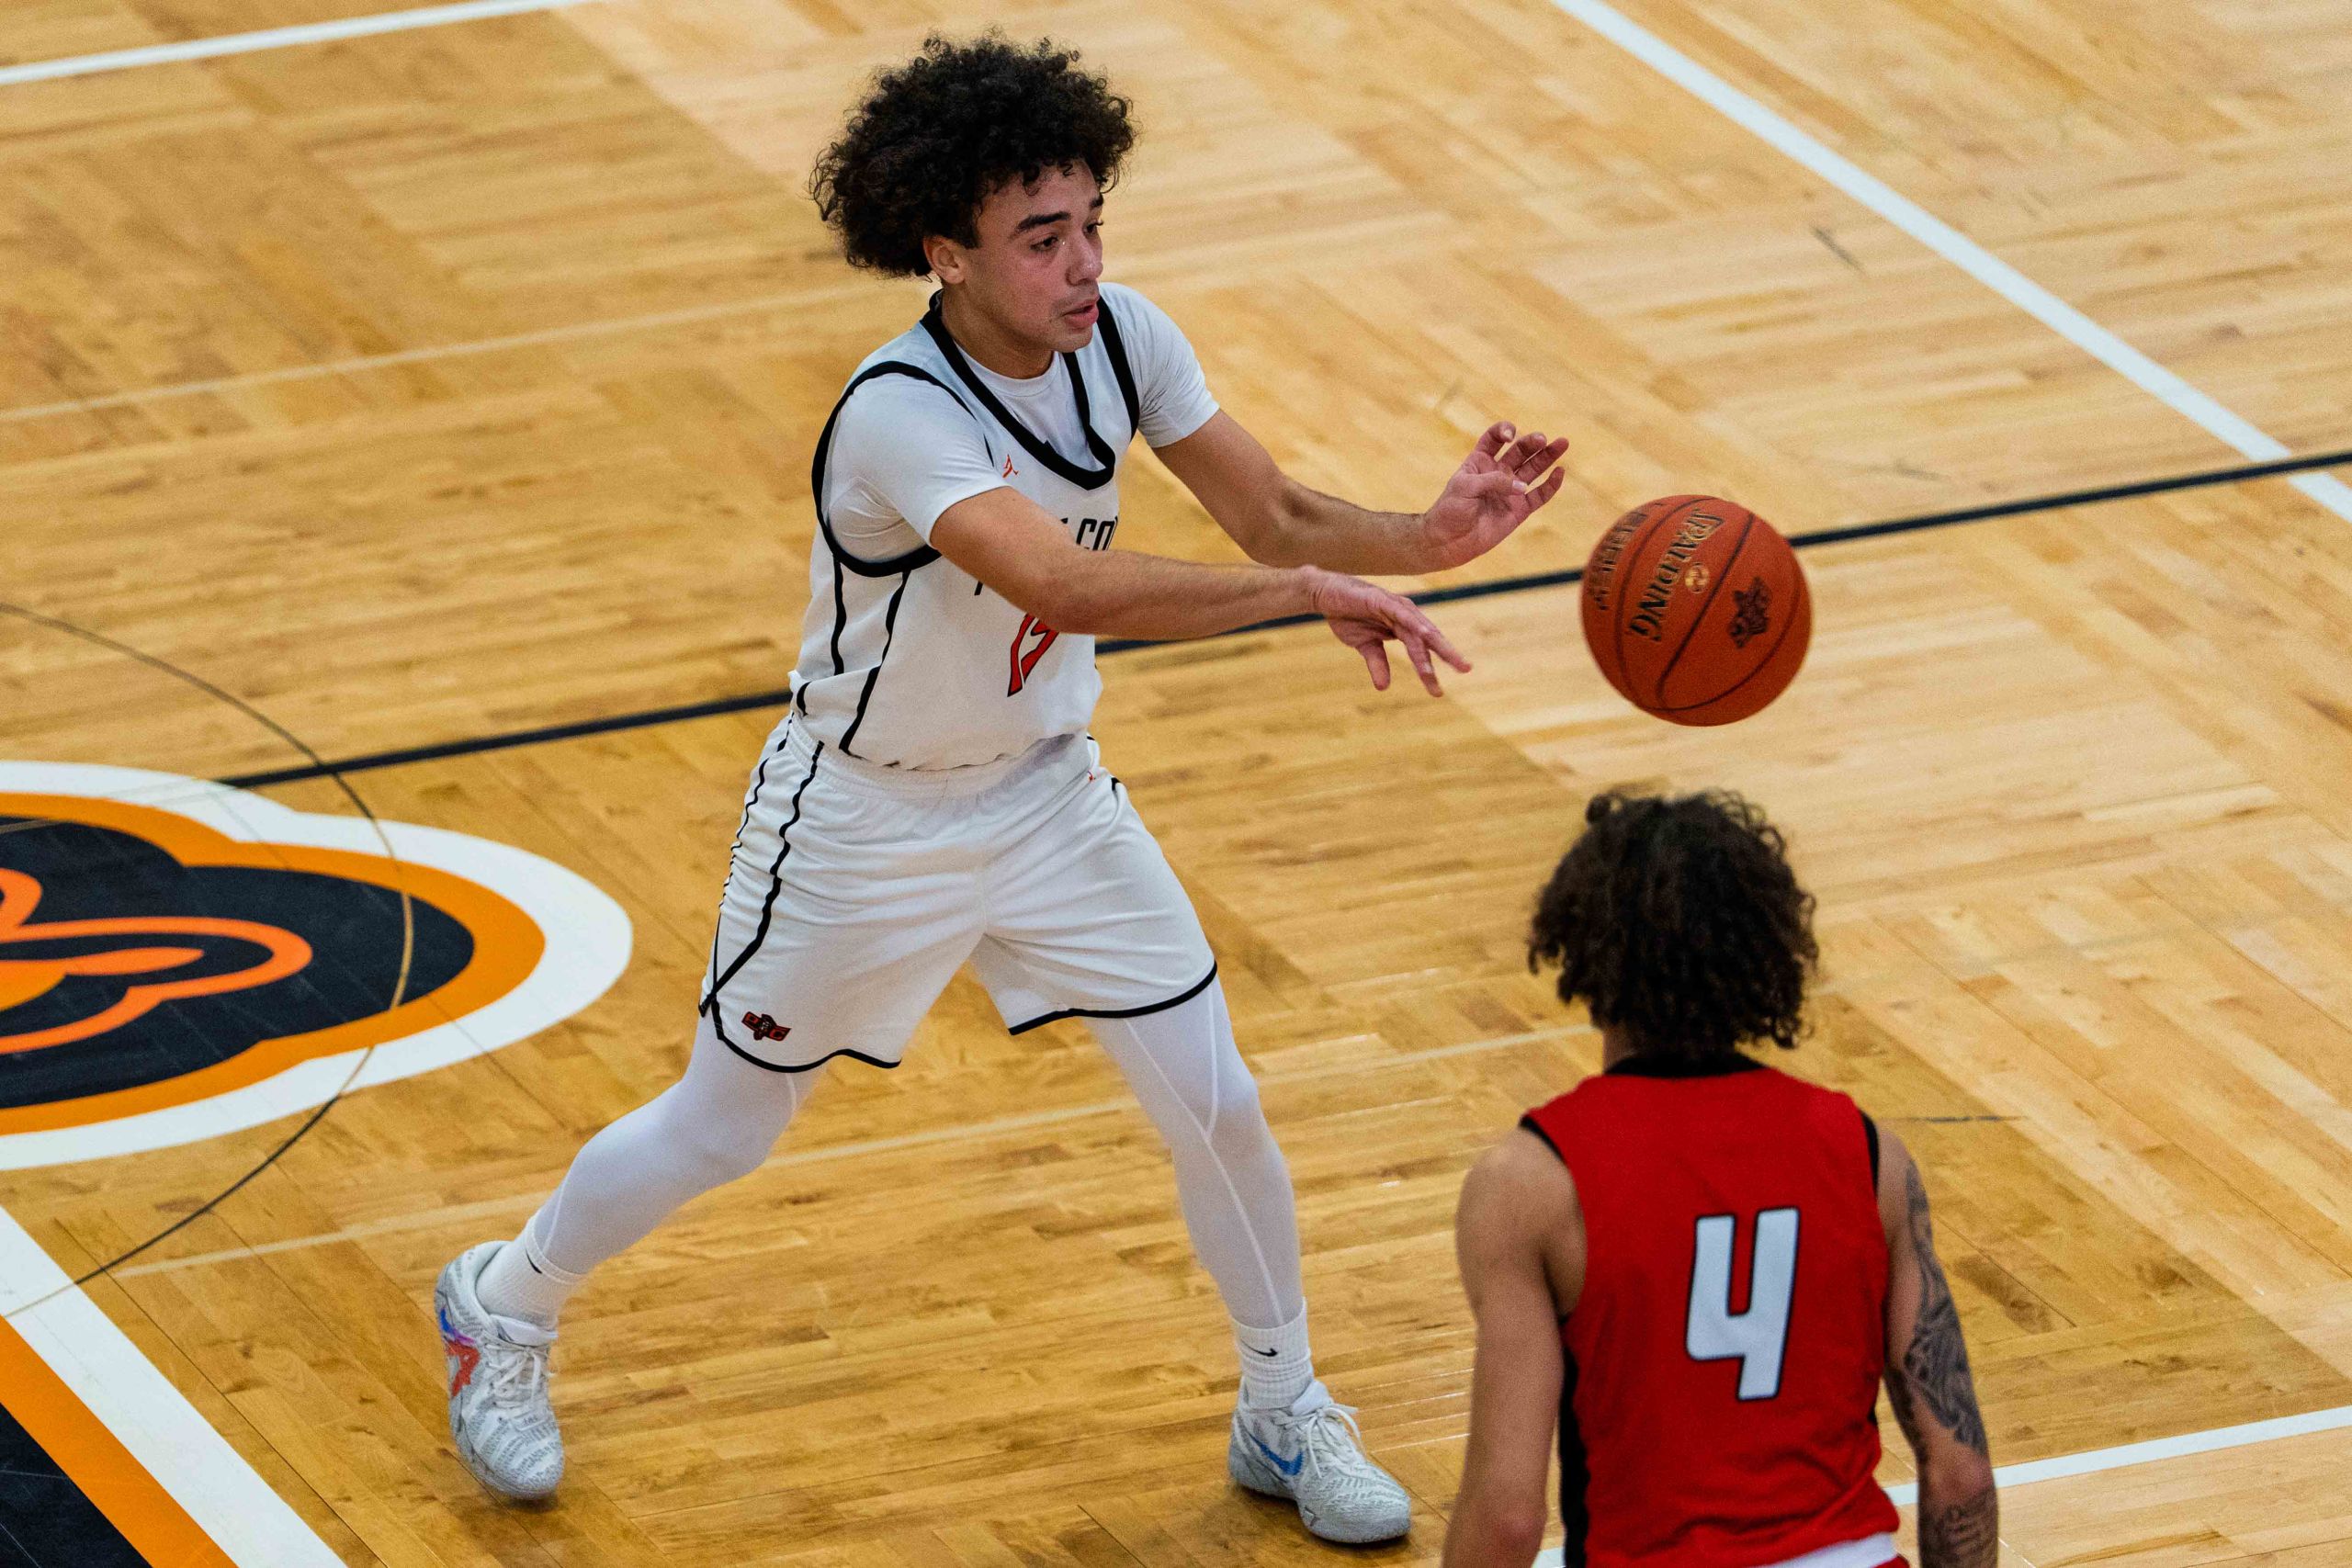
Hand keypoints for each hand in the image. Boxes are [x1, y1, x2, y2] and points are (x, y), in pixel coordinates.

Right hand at [1306, 568, 1470, 694]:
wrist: (1325, 594)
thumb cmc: (1348, 615)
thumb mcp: (1365, 645)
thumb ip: (1377, 663)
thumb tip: (1384, 688)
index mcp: (1404, 627)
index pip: (1423, 650)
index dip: (1432, 668)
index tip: (1438, 691)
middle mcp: (1406, 616)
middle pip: (1430, 639)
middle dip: (1448, 654)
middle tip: (1466, 669)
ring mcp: (1395, 607)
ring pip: (1418, 629)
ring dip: (1431, 646)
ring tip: (1443, 663)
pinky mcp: (1382, 599)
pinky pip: (1401, 613)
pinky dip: (1414, 623)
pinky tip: (1425, 634)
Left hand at [1421, 422, 1569, 569]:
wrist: (1449, 541)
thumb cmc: (1451, 510)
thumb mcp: (1466, 487)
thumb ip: (1494, 481)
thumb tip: (1522, 486)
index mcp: (1480, 461)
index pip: (1495, 439)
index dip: (1503, 431)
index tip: (1508, 437)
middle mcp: (1498, 473)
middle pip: (1519, 451)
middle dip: (1532, 443)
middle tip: (1543, 439)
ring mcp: (1510, 491)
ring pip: (1534, 469)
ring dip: (1547, 457)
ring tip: (1562, 443)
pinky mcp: (1519, 510)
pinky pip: (1539, 495)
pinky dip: (1551, 485)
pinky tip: (1560, 472)